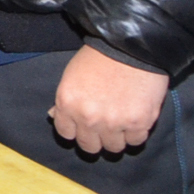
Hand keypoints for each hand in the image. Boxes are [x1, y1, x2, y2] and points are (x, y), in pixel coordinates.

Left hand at [49, 45, 169, 153]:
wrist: (130, 45)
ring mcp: (114, 122)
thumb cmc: (99, 57)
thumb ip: (64, 101)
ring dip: (117, 137)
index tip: (83, 126)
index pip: (66, 134)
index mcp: (68, 103)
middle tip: (104, 127)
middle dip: (96, 138)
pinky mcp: (139, 123)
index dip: (76, 130)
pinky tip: (135, 118)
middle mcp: (88, 117)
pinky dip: (136, 133)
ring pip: (114, 148)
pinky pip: (135, 141)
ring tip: (121, 122)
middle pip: (90, 147)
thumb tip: (54, 116)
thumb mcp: (71, 75)